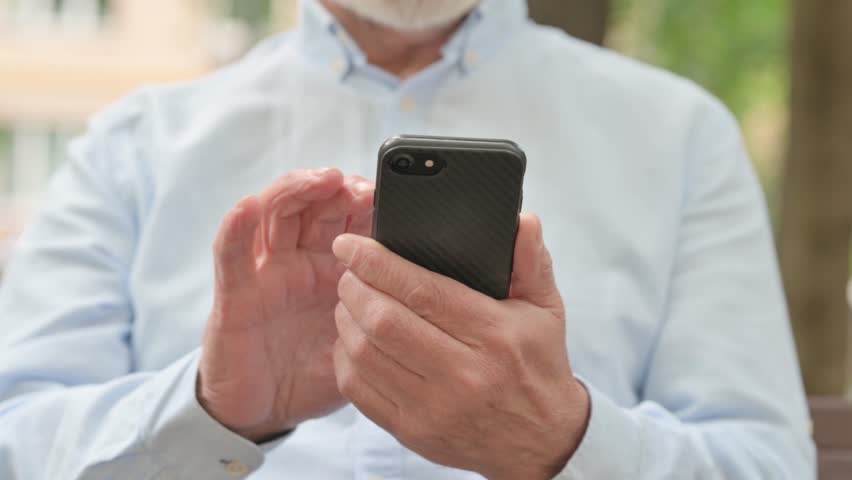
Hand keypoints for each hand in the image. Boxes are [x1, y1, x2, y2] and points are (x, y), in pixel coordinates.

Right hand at [198, 168, 373, 442]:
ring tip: (323, 180)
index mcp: (332, 266)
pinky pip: (231, 255)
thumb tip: (443, 295)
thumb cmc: (315, 371)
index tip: (391, 197)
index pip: (348, 217)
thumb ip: (388, 314)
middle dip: (340, 188)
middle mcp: (299, 258)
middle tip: (363, 188)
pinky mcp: (235, 292)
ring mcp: (266, 270)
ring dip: (298, 189)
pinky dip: (236, 228)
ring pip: (275, 212)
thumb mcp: (363, 339)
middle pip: (314, 204)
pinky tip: (246, 208)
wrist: (267, 410)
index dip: (366, 201)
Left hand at [331, 214, 589, 479]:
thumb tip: (524, 221)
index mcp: (494, 336)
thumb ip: (532, 261)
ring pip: (365, 354)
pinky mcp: (412, 431)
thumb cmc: (537, 365)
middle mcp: (464, 374)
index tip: (352, 245)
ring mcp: (434, 408)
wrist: (540, 440)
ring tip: (350, 299)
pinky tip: (352, 338)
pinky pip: (359, 390)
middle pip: (385, 321)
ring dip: (346, 319)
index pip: (423, 291)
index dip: (378, 263)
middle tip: (349, 271)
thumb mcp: (545, 309)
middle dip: (355, 287)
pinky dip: (346, 357)